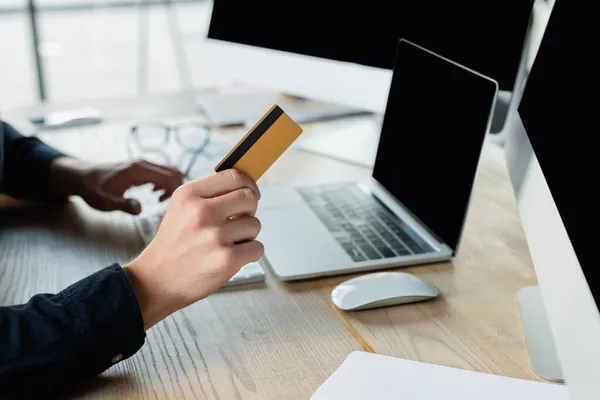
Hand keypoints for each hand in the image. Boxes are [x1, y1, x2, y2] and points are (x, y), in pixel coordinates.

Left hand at [49, 157, 183, 213]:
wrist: (81, 176)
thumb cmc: (92, 189)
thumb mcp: (105, 202)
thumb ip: (123, 205)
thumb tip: (140, 209)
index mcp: (138, 170)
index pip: (169, 176)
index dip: (175, 191)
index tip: (170, 206)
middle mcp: (143, 163)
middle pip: (173, 171)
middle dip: (177, 188)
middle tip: (169, 205)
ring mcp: (143, 164)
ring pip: (169, 171)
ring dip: (172, 185)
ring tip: (161, 201)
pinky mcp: (141, 167)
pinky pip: (161, 172)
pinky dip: (165, 183)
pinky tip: (155, 194)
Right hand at [123, 170, 263, 329]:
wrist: (157, 281)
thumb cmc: (175, 244)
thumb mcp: (181, 208)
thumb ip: (210, 195)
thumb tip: (247, 187)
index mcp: (189, 194)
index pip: (233, 176)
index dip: (248, 184)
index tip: (250, 192)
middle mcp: (201, 212)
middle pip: (249, 198)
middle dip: (249, 210)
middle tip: (237, 222)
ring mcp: (215, 236)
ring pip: (255, 224)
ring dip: (247, 235)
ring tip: (227, 243)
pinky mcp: (226, 259)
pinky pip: (257, 247)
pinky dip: (249, 254)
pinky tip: (231, 257)